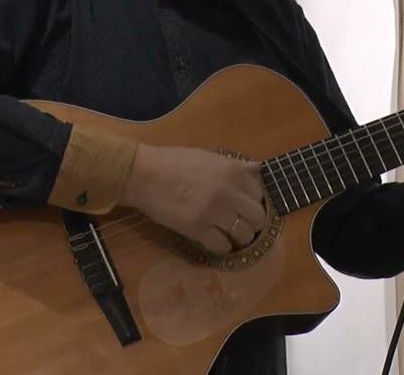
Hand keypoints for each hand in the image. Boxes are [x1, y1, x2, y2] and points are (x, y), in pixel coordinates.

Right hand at [120, 144, 267, 254]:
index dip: (252, 201)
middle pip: (258, 217)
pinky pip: (222, 246)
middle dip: (253, 223)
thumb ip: (235, 166)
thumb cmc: (174, 162)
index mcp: (233, 171)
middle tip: (241, 224)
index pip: (259, 193)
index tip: (244, 205)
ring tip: (230, 235)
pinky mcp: (198, 229)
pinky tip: (215, 241)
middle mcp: (229, 192)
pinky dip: (222, 247)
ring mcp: (214, 212)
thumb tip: (258, 169)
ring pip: (244, 234)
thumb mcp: (209, 157)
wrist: (144, 174)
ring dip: (240, 237)